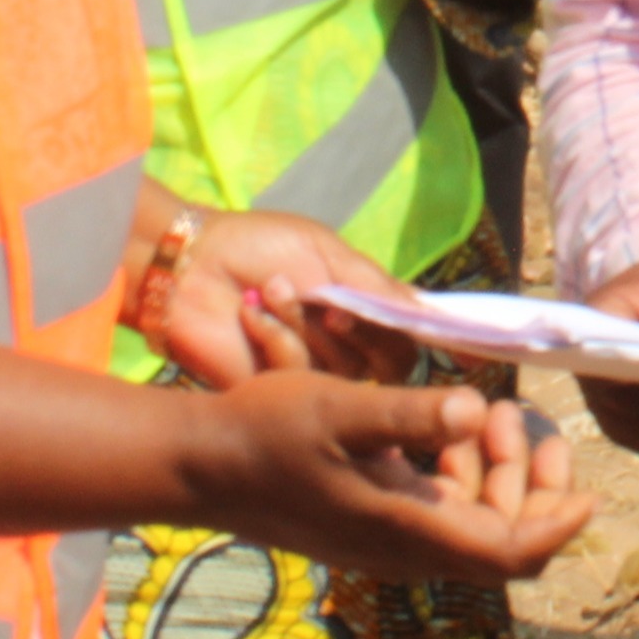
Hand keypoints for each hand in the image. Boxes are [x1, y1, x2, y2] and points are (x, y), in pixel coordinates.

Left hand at [151, 209, 411, 386]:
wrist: (190, 264)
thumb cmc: (258, 247)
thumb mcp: (327, 253)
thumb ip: (379, 287)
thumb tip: (431, 315)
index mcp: (362, 305)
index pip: (413, 334)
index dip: (430, 336)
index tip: (448, 342)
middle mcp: (345, 344)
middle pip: (392, 362)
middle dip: (365, 331)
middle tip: (331, 307)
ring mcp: (313, 371)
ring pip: (346, 370)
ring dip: (307, 324)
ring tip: (272, 290)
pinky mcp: (276, 391)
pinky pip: (300, 378)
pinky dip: (277, 339)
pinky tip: (251, 313)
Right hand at [179, 372, 591, 582]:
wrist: (201, 464)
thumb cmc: (267, 432)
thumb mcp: (340, 409)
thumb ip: (409, 415)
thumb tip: (471, 408)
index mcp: (408, 530)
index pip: (511, 552)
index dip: (559, 523)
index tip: (590, 486)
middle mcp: (405, 549)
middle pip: (501, 537)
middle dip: (530, 481)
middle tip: (522, 418)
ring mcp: (387, 541)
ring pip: (472, 522)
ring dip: (493, 471)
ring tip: (488, 410)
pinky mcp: (371, 523)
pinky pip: (438, 512)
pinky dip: (458, 473)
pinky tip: (446, 426)